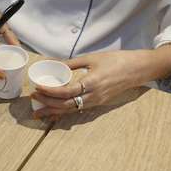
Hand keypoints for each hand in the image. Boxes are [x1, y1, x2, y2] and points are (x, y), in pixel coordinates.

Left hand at [32, 50, 155, 119]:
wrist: (137, 69)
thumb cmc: (115, 60)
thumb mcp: (91, 58)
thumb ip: (71, 63)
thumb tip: (52, 63)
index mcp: (92, 83)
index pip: (66, 92)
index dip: (50, 91)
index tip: (37, 88)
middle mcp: (93, 97)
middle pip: (66, 105)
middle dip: (47, 104)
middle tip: (33, 99)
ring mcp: (96, 102)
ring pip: (71, 110)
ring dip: (54, 111)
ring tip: (39, 112)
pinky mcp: (98, 103)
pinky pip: (78, 109)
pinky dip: (64, 111)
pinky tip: (55, 111)